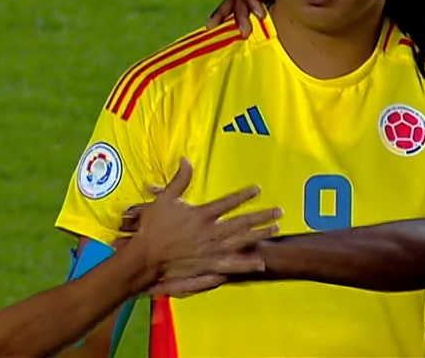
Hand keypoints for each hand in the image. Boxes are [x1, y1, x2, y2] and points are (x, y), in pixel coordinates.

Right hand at [127, 159, 279, 288]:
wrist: (145, 257)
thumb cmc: (154, 228)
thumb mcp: (165, 199)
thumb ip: (179, 180)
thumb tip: (186, 159)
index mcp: (202, 215)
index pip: (228, 202)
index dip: (244, 195)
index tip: (258, 190)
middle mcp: (211, 232)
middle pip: (241, 223)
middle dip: (261, 216)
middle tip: (279, 212)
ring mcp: (211, 251)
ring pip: (241, 242)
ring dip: (259, 235)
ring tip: (275, 230)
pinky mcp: (208, 266)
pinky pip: (231, 265)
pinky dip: (246, 264)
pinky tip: (260, 263)